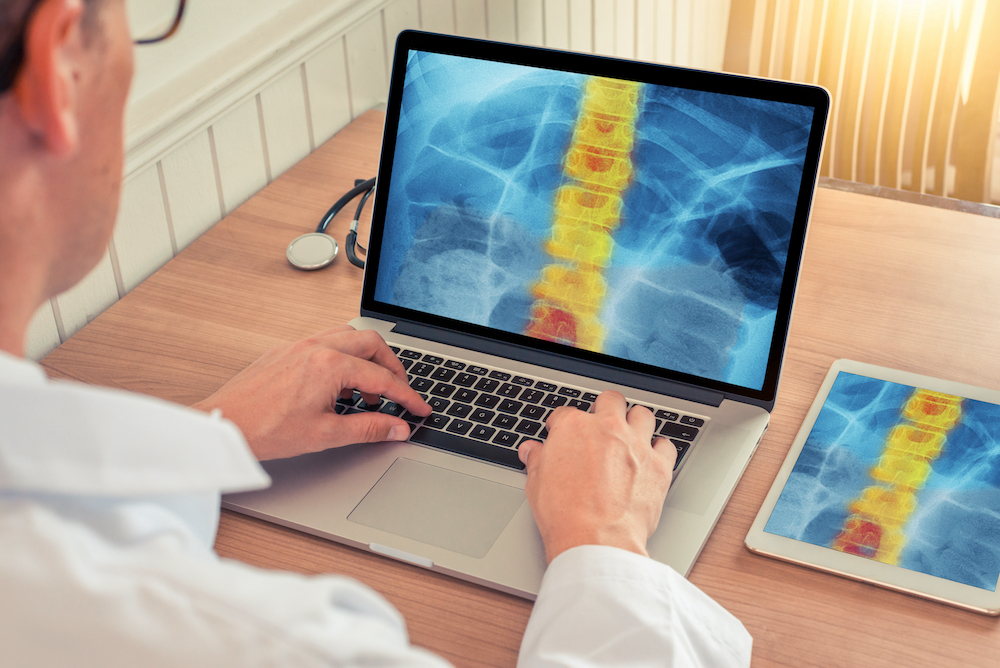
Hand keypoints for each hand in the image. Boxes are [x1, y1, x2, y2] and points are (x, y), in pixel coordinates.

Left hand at [192, 325, 429, 460]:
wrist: (223, 425)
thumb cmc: (265, 429)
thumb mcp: (325, 434)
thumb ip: (368, 429)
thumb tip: (397, 428)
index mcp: (330, 365)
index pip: (383, 378)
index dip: (407, 396)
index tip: (420, 409)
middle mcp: (316, 347)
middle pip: (371, 344)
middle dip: (391, 367)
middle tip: (398, 392)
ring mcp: (299, 345)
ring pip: (348, 337)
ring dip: (365, 360)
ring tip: (365, 392)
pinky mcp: (286, 350)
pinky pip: (326, 342)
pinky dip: (342, 358)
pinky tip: (336, 386)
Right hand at [518, 391, 675, 563]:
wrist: (596, 541)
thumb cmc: (565, 515)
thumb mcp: (537, 484)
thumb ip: (537, 460)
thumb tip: (531, 450)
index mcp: (574, 428)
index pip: (567, 412)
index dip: (563, 424)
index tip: (563, 433)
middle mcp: (607, 428)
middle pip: (611, 400)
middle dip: (605, 408)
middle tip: (601, 424)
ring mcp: (636, 444)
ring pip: (642, 415)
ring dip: (636, 422)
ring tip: (630, 435)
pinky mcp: (659, 465)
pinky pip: (666, 445)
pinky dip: (659, 449)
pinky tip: (651, 458)